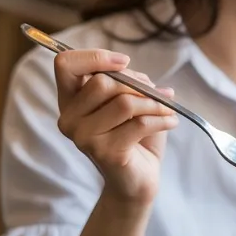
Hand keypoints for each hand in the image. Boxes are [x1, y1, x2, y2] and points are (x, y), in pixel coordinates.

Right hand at [53, 48, 177, 204]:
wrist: (138, 178)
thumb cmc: (134, 135)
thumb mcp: (128, 99)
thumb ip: (124, 81)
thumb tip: (133, 72)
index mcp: (69, 100)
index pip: (65, 64)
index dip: (95, 56)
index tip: (124, 62)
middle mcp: (69, 119)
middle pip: (101, 82)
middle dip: (137, 84)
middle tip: (158, 94)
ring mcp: (84, 138)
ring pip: (124, 103)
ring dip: (155, 103)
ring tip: (168, 109)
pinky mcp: (105, 153)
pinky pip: (141, 124)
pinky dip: (163, 119)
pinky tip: (171, 122)